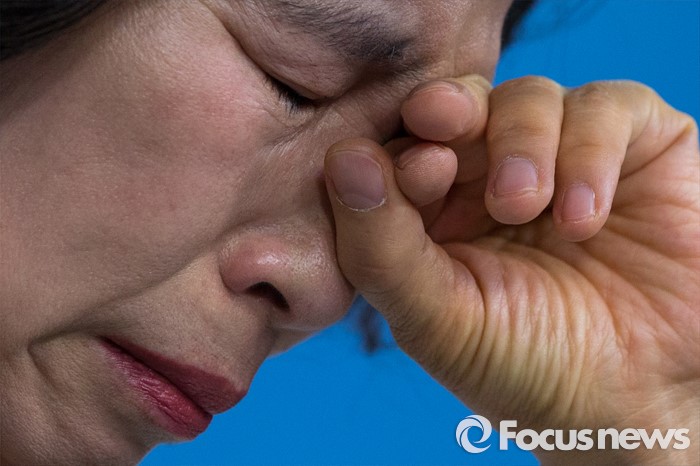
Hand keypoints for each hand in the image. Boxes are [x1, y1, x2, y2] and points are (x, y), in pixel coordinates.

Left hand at [324, 76, 699, 464]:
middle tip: (446, 126)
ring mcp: (561, 157)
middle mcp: (491, 176)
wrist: (630, 400)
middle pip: (457, 104)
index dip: (399, 144)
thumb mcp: (437, 319)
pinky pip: (605, 108)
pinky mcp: (633, 147)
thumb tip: (343, 158)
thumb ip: (379, 248)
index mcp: (432, 212)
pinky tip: (582, 218)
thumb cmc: (523, 364)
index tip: (419, 170)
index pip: (398, 149)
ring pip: (527, 96)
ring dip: (520, 143)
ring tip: (527, 207)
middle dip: (449, 110)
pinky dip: (588, 152)